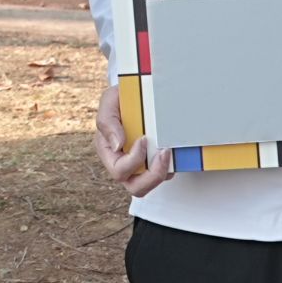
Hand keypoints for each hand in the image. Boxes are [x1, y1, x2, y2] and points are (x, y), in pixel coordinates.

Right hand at [95, 80, 172, 198]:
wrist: (138, 94)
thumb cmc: (120, 99)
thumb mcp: (109, 102)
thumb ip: (107, 122)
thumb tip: (117, 145)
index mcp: (108, 153)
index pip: (120, 171)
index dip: (134, 160)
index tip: (144, 138)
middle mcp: (124, 164)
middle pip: (137, 188)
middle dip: (153, 175)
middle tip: (164, 152)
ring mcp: (141, 164)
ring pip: (153, 183)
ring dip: (165, 169)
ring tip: (170, 149)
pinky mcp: (156, 160)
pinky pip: (166, 172)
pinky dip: (173, 163)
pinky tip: (174, 146)